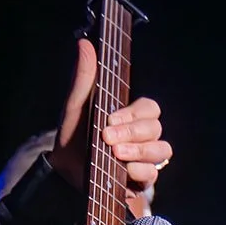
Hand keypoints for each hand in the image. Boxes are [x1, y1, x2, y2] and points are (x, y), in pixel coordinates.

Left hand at [48, 38, 172, 211]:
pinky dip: (139, 171)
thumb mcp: (75, 107)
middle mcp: (142, 136)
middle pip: (156, 128)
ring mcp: (144, 158)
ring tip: (115, 154)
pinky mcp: (142, 180)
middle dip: (132, 132)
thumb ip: (84, 78)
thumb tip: (85, 44)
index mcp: (130, 116)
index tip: (109, 118)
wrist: (63, 172)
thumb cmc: (73, 136)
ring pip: (162, 150)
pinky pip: (153, 174)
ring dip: (139, 151)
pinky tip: (123, 171)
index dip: (134, 113)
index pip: (150, 108)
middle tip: (107, 137)